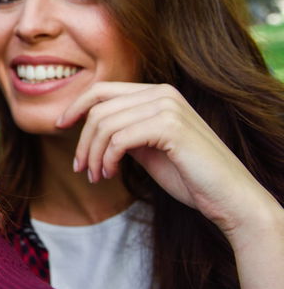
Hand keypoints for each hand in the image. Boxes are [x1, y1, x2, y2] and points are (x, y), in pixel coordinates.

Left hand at [60, 82, 276, 236]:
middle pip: (98, 109)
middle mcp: (162, 93)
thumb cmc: (189, 175)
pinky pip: (118, 139)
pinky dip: (106, 158)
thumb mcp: (149, 147)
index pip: (103, 90)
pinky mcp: (170, 127)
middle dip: (82, 141)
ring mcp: (167, 107)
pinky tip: (109, 174)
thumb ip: (125, 131)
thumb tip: (91, 126)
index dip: (76, 106)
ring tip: (96, 176)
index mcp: (158, 93)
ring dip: (92, 155)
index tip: (60, 125)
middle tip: (81, 169)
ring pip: (104, 124)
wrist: (229, 198)